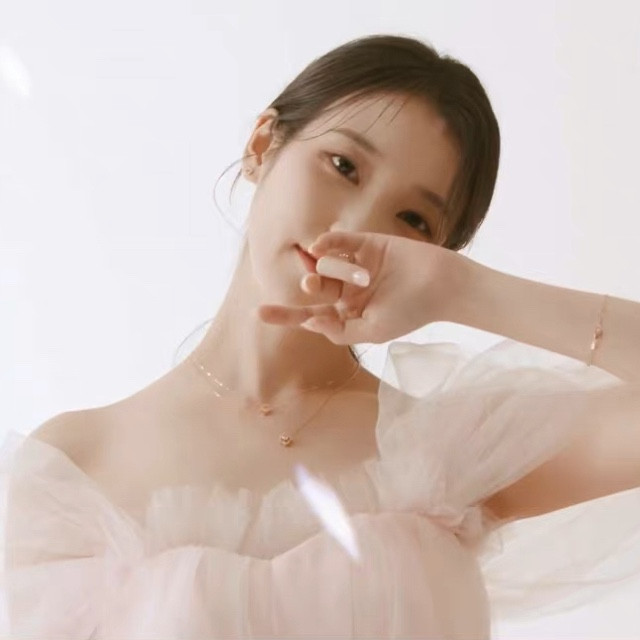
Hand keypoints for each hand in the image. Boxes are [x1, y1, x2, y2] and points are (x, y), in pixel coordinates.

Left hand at [257, 230, 472, 344]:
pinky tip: (318, 246)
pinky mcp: (366, 244)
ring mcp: (356, 266)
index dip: (286, 314)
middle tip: (311, 285)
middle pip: (315, 287)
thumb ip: (341, 331)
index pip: (311, 315)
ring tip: (353, 277)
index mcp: (349, 313)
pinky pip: (339, 242)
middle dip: (308, 286)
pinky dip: (327, 243)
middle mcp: (349, 290)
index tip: (258, 313)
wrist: (442, 285)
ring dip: (331, 271)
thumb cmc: (410, 312)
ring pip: (327, 266)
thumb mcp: (373, 332)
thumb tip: (311, 323)